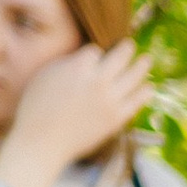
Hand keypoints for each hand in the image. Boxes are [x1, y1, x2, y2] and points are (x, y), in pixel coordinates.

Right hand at [0, 40, 147, 186]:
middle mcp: (98, 81)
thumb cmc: (37, 107)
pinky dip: (144, 92)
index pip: (96, 50)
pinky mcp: (116, 118)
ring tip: (147, 59)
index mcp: (79, 67)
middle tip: (130, 45)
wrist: (43, 141)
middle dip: (126, 49)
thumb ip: (69, 62)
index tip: (95, 55)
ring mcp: (110, 100)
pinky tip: (149, 87)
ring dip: (142, 66)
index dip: (95, 53)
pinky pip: (137, 102)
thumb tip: (88, 57)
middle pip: (120, 57)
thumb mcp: (47, 74)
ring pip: (134, 76)